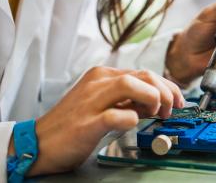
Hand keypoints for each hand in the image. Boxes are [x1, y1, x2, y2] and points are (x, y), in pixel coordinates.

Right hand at [13, 66, 184, 175]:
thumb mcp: (103, 104)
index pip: (145, 72)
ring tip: (156, 114)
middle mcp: (98, 83)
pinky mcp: (86, 123)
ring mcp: (91, 101)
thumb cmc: (72, 125)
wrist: (38, 143)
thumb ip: (127, 99)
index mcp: (102, 76)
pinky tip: (132, 123)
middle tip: (170, 110)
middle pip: (143, 75)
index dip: (167, 86)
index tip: (177, 100)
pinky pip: (115, 115)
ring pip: (132, 85)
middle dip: (166, 92)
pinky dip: (130, 118)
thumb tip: (155, 101)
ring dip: (153, 99)